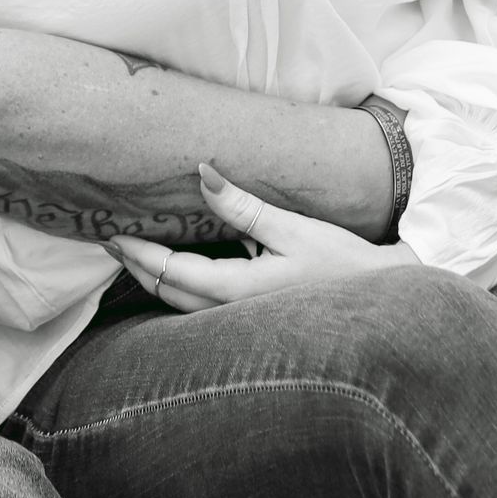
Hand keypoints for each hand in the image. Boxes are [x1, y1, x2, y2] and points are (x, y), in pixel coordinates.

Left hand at [112, 163, 419, 311]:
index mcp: (238, 291)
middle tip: (112, 242)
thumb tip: (201, 172)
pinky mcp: (254, 323)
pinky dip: (178, 289)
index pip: (172, 272)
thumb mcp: (292, 228)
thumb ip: (242, 205)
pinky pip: (201, 309)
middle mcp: (233, 315)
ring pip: (183, 307)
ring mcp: (243, 325)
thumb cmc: (342, 264)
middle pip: (169, 294)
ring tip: (134, 257)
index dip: (138, 254)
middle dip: (137, 268)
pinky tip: (176, 274)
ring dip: (155, 280)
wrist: (385, 305)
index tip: (113, 236)